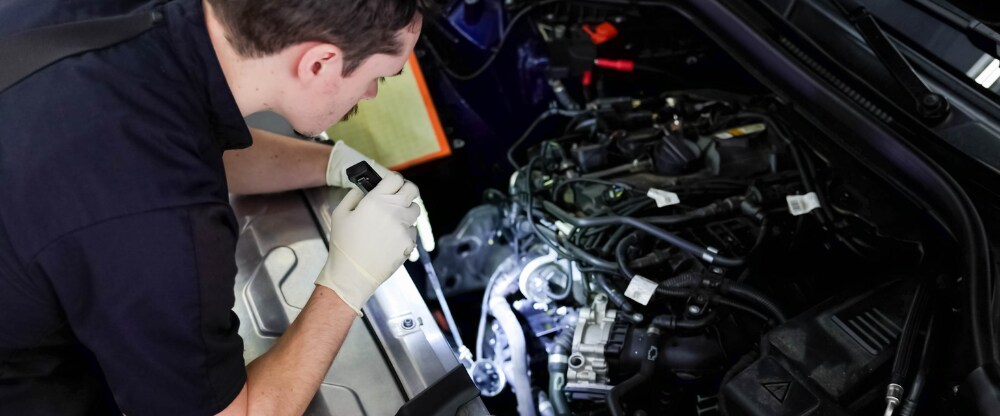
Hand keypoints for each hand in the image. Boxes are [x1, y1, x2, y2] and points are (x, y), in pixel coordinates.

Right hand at [316, 173, 419, 314]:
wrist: (353, 273)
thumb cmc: (343, 244)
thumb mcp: (340, 214)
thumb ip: (354, 195)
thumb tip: (364, 188)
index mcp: (376, 200)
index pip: (396, 178)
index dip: (392, 180)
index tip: (388, 185)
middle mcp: (394, 210)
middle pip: (412, 190)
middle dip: (405, 191)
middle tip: (396, 197)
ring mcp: (404, 227)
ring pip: (415, 210)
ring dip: (406, 211)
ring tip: (393, 220)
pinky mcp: (409, 242)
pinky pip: (412, 230)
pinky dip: (405, 231)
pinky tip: (391, 238)